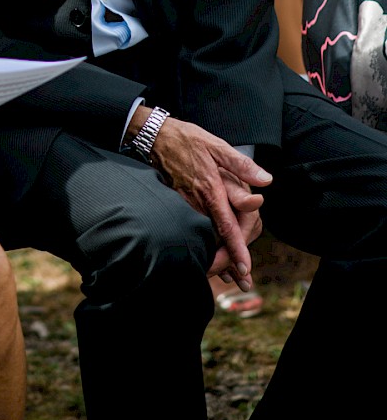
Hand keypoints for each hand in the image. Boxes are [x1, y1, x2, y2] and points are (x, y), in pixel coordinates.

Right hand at [139, 114, 271, 290]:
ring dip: (218, 258)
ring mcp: (186, 204)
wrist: (154, 137)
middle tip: (244, 283)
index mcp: (211, 190)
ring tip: (231, 278)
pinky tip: (209, 256)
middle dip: (230, 263)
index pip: (226, 226)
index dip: (236, 249)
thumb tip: (266, 180)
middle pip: (215, 239)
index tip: (245, 268)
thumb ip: (241, 165)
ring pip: (204, 237)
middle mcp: (197, 202)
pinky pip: (193, 229)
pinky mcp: (178, 203)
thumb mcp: (217, 146)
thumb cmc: (187, 140)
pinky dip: (204, 245)